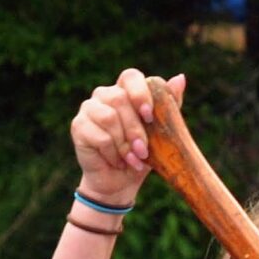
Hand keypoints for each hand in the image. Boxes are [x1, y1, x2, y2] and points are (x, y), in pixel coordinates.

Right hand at [70, 70, 184, 206]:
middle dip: (135, 129)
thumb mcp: (161, 131)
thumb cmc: (142, 153)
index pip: (131, 77)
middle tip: (143, 150)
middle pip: (119, 99)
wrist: (121, 181)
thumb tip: (180, 78)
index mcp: (125, 90)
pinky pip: (99, 136)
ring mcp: (89, 108)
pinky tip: (117, 162)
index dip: (140, 93)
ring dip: (124, 143)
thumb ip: (169, 105)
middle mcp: (104, 94)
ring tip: (132, 159)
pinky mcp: (78, 126)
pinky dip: (112, 153)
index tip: (149, 115)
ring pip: (108, 117)